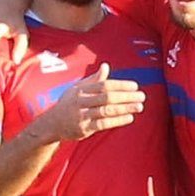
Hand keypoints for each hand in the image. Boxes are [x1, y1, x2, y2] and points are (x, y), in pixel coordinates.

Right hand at [28, 63, 144, 142]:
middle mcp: (81, 101)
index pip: (104, 85)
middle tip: (142, 96)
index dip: (120, 85)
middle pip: (107, 97)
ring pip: (106, 110)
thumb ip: (93, 79)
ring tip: (139, 106)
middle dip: (126, 96)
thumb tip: (106, 66)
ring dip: (124, 108)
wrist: (52, 124)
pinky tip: (129, 118)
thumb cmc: (68, 104)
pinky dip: (117, 120)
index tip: (135, 86)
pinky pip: (103, 124)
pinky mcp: (84, 128)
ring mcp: (82, 115)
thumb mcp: (77, 88)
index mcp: (81, 89)